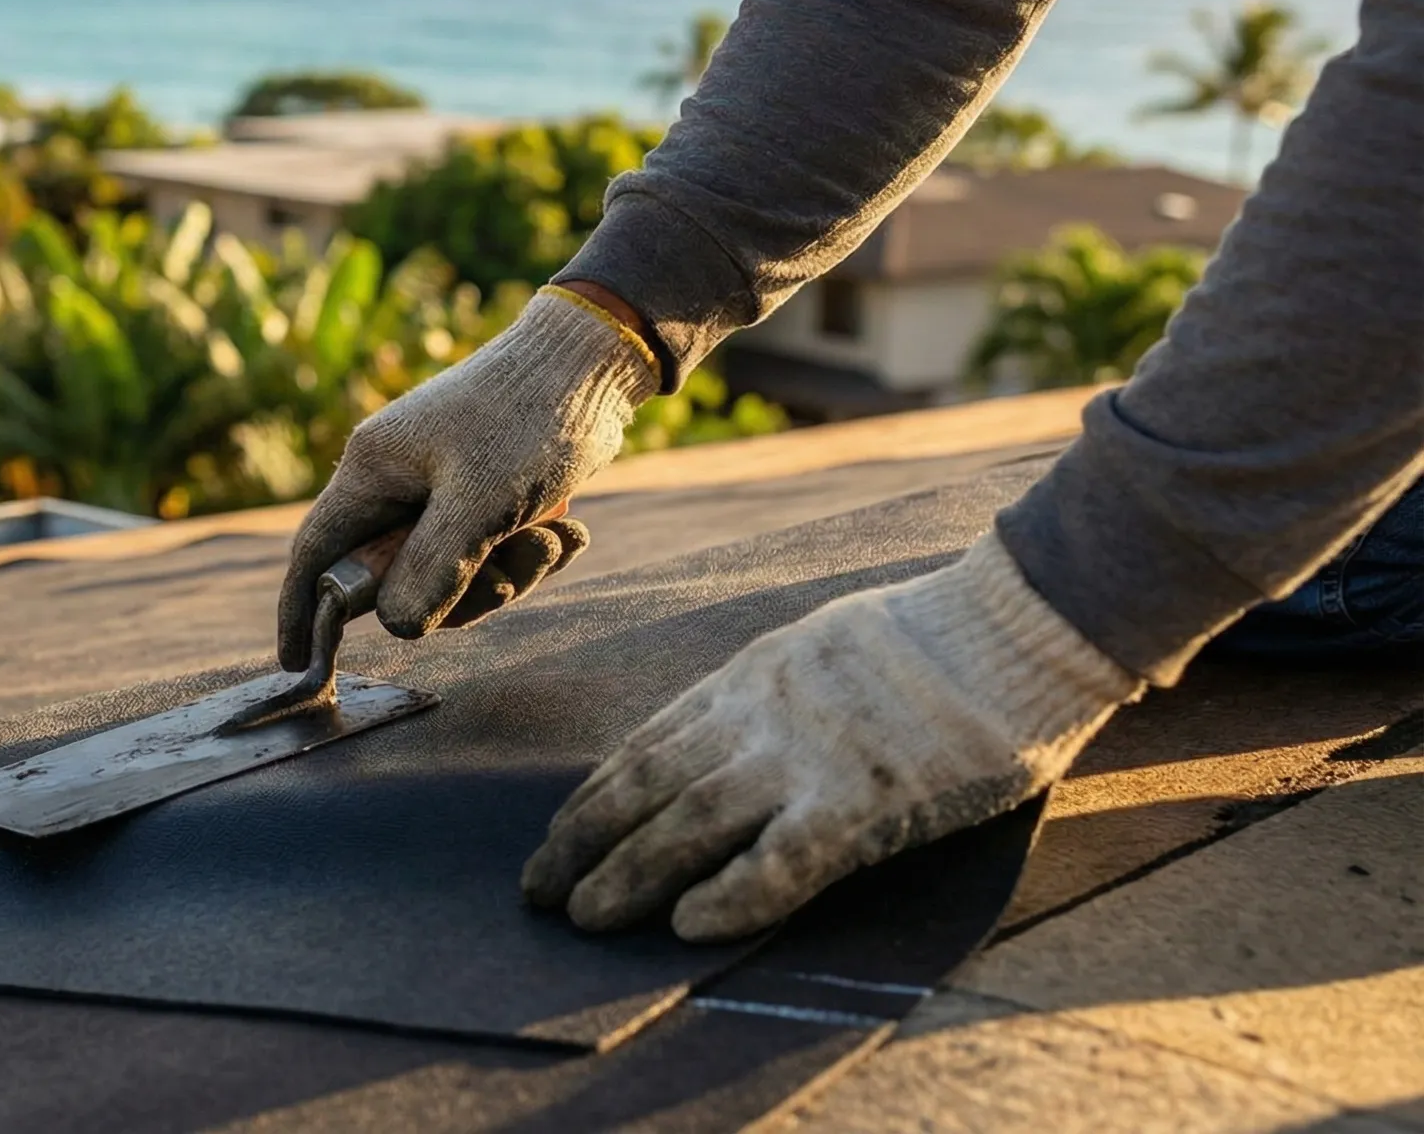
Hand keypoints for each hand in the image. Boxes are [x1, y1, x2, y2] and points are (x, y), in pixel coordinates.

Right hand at [279, 285, 659, 668]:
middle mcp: (399, 478)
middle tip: (513, 572)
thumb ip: (433, 569)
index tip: (298, 661)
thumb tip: (397, 629)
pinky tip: (568, 531)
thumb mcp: (481, 503)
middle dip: (462, 591)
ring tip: (555, 539)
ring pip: (452, 569)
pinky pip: (489, 548)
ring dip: (509, 570)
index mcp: (374, 469)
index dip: (302, 609)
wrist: (596, 361)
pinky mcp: (484, 489)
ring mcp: (442, 484)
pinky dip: (528, 550)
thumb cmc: (530, 418)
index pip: (317, 550)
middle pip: (399, 575)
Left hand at [521, 534, 1144, 942]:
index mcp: (748, 679)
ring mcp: (806, 758)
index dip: (594, 797)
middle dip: (583, 842)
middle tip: (537, 892)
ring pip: (688, 823)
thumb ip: (771, 693)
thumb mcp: (821, 645)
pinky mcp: (865, 802)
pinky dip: (732, 896)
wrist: (1014, 622)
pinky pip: (781, 859)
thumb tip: (735, 737)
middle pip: (644, 786)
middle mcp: (757, 716)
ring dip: (628, 874)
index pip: (646, 744)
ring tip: (583, 919)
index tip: (557, 835)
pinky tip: (690, 928)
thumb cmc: (935, 640)